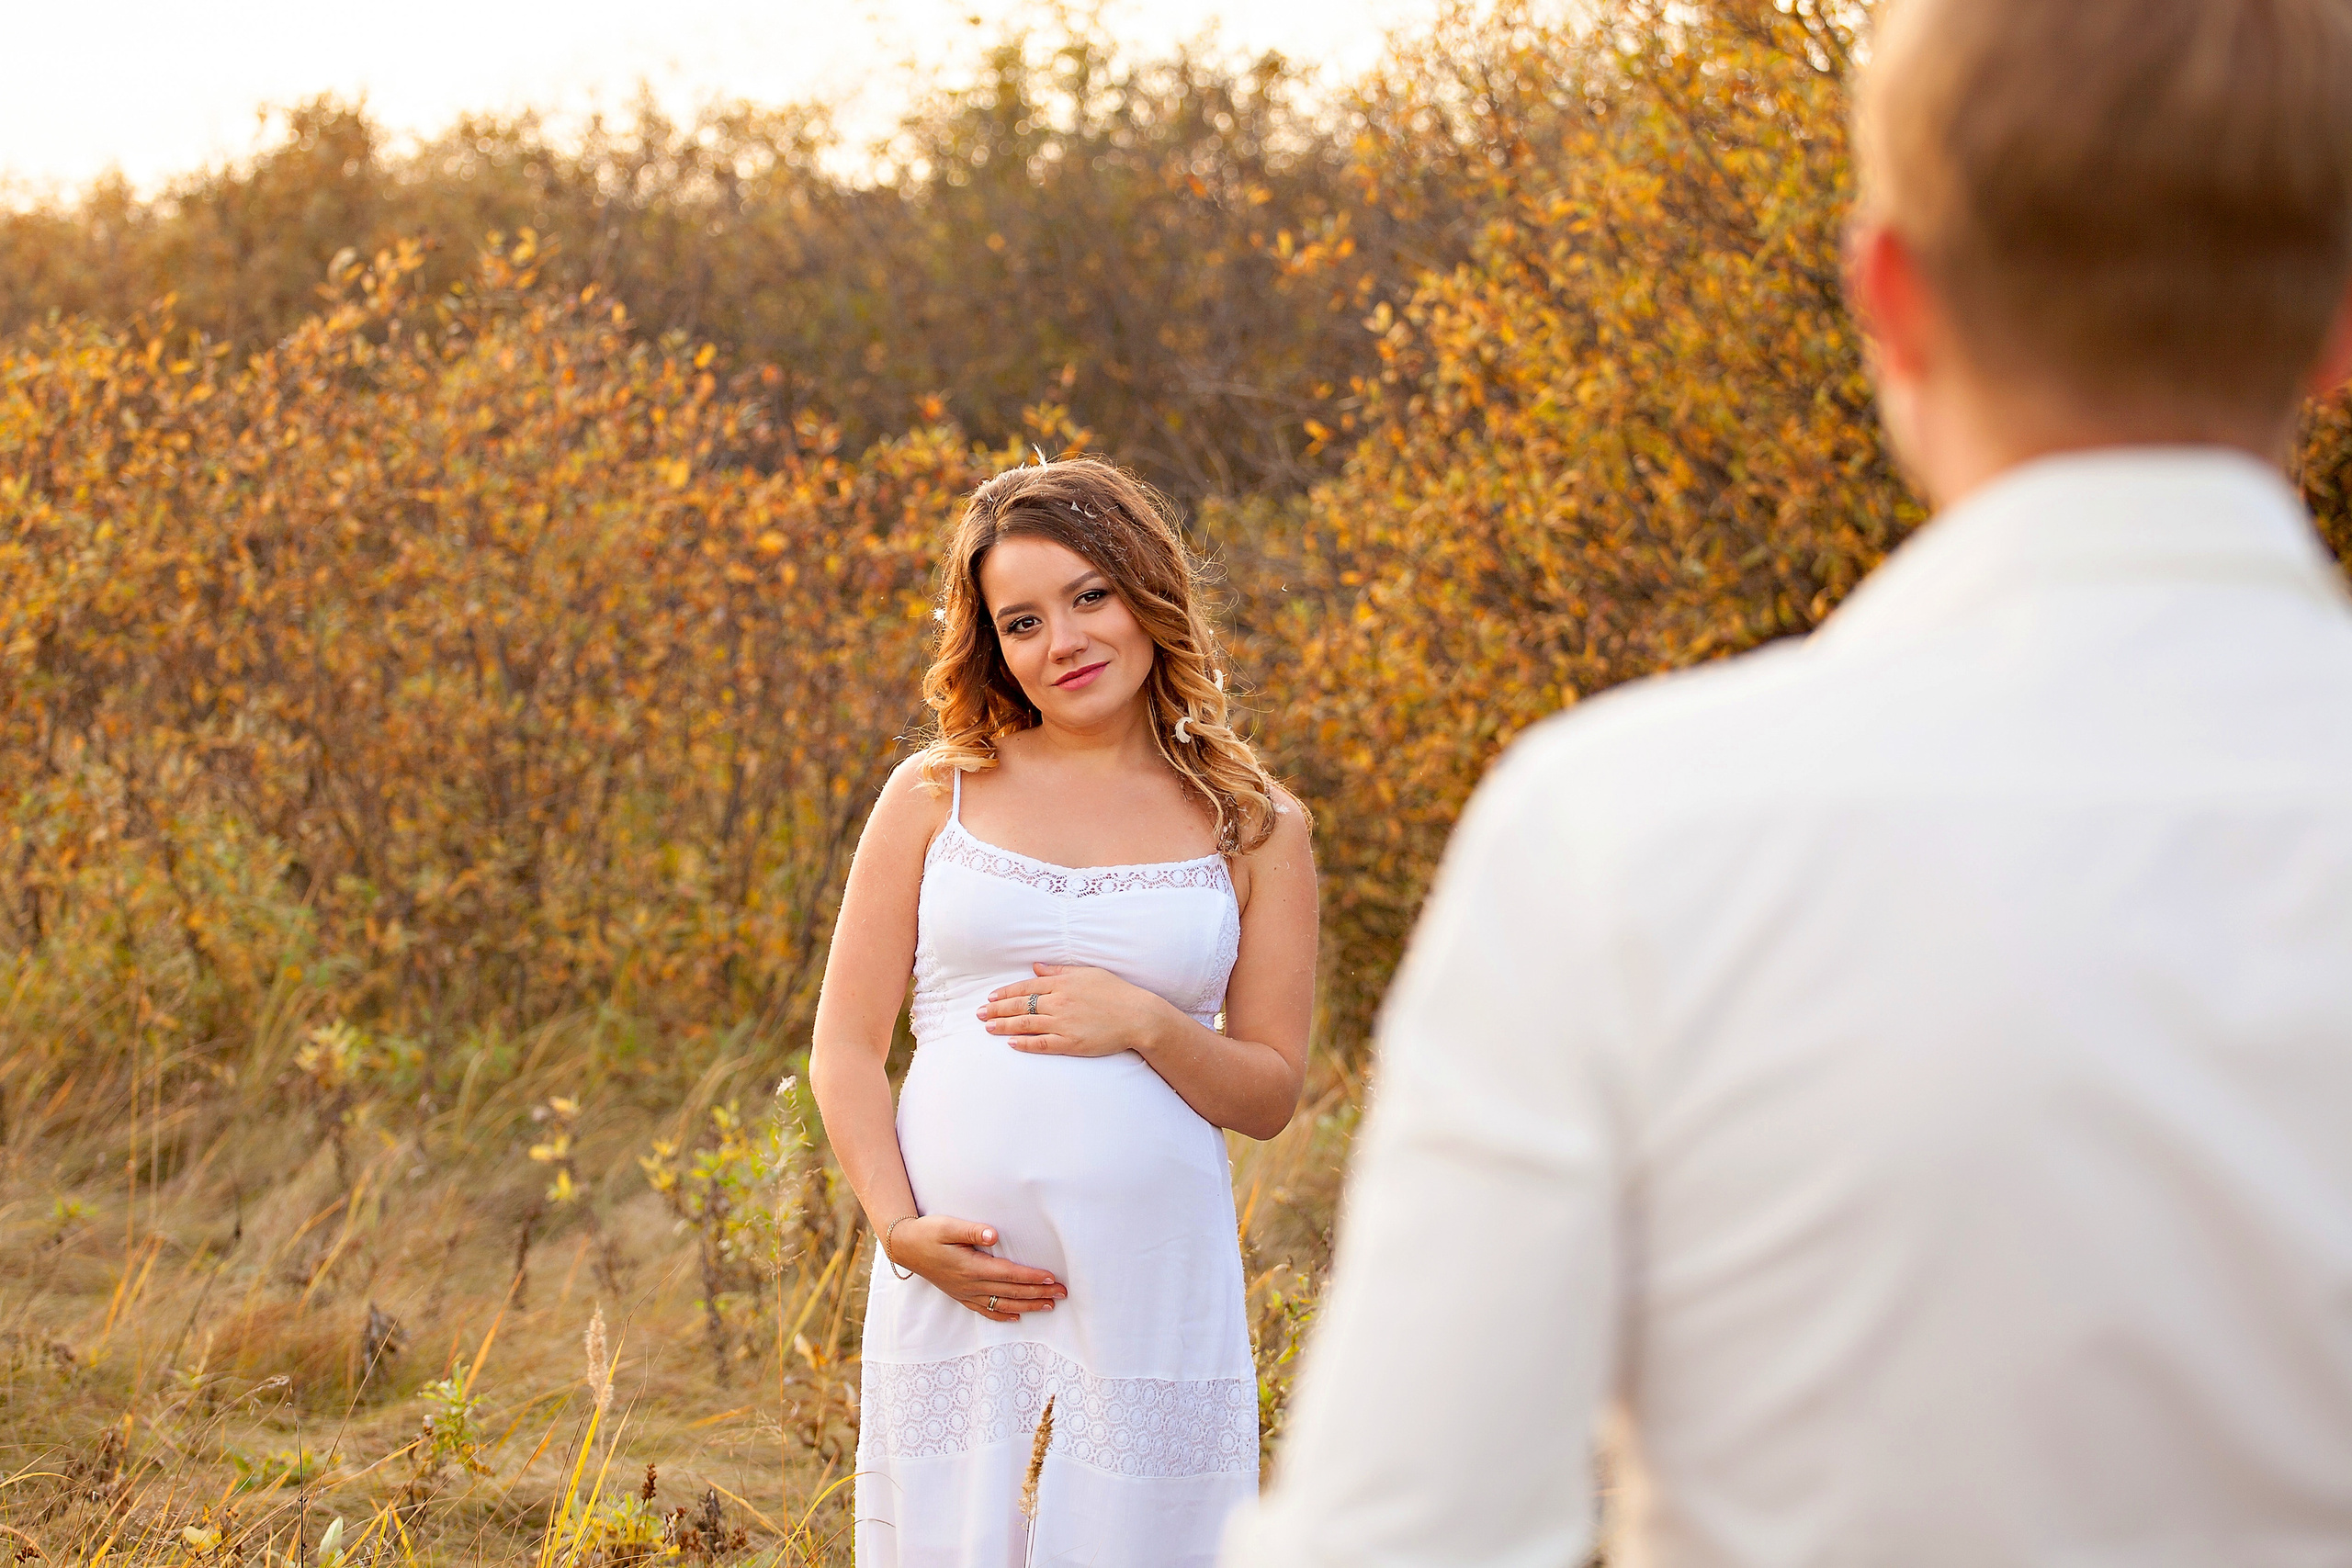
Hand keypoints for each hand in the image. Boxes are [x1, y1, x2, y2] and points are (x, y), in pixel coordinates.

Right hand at [887, 1214, 1065, 1321]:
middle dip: (1039, 1293)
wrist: (904, 1247)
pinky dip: (1002, 1314)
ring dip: (1028, 1305)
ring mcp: (964, 1293)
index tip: (1052, 1278)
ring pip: (1002, 1304)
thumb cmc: (927, 1232)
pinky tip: (1016, 1317)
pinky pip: (984, 1310)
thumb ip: (972, 1231)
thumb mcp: (947, 1226)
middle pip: (1011, 1292)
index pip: (1008, 1274)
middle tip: (1063, 1294)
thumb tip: (995, 1235)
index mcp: (970, 1267)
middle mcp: (969, 1284)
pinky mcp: (960, 1295)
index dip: (1031, 1277)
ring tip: (1050, 1306)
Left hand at [979, 963, 1176, 1056]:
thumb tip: (1036, 966)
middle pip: (1020, 1005)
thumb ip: (1059, 970)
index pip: (1026, 986)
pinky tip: (1010, 1043)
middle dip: (997, 1009)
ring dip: (1004, 1026)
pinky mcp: (1070, 1043)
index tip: (991, 997)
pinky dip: (1024, 1043)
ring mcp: (1063, 1023)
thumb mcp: (1088, 973)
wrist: (1138, 1016)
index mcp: (1062, 983)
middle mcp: (1059, 1002)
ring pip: (1026, 1024)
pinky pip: (1041, 1043)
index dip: (1006, 992)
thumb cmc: (1116, 992)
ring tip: (987, 1027)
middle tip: (979, 1013)